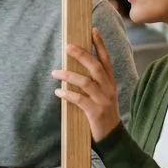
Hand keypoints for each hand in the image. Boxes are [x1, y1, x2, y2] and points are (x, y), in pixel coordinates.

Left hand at [52, 27, 121, 141]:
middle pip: (96, 66)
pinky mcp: (96, 112)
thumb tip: (72, 68)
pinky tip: (58, 92)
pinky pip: (80, 100)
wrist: (113, 137)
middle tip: (67, 46)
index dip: (100, 44)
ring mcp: (103, 100)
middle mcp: (109, 88)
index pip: (106, 59)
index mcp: (110, 82)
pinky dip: (68, 95)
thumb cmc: (102, 113)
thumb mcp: (101, 95)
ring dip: (68, 76)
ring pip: (86, 82)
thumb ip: (92, 82)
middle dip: (81, 55)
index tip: (93, 30)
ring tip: (55, 72)